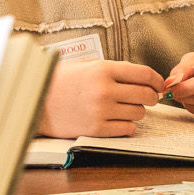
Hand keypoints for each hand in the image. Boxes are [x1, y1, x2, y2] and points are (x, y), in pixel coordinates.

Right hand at [38, 59, 163, 137]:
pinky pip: (127, 129)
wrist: (34, 101)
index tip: (159, 84)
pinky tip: (118, 121)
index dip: (157, 80)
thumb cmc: (59, 81)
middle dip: (151, 97)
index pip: (144, 74)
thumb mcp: (85, 64)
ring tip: (125, 109)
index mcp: (103, 69)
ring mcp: (100, 111)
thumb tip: (139, 74)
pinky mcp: (95, 130)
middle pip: (146, 95)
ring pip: (139, 113)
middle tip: (147, 98)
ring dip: (137, 112)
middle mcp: (104, 90)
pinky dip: (127, 126)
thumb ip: (113, 68)